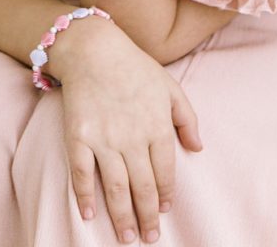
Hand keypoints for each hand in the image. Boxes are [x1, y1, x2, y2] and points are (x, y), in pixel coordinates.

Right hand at [56, 21, 202, 244]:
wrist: (94, 49)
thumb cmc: (135, 67)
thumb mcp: (170, 87)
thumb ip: (187, 118)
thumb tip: (198, 148)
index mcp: (157, 125)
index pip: (165, 172)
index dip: (165, 195)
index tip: (163, 210)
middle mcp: (133, 136)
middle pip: (143, 186)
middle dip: (147, 216)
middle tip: (148, 238)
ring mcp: (104, 138)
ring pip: (116, 186)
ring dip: (122, 215)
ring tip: (127, 237)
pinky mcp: (78, 136)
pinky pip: (82, 173)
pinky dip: (85, 196)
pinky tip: (90, 214)